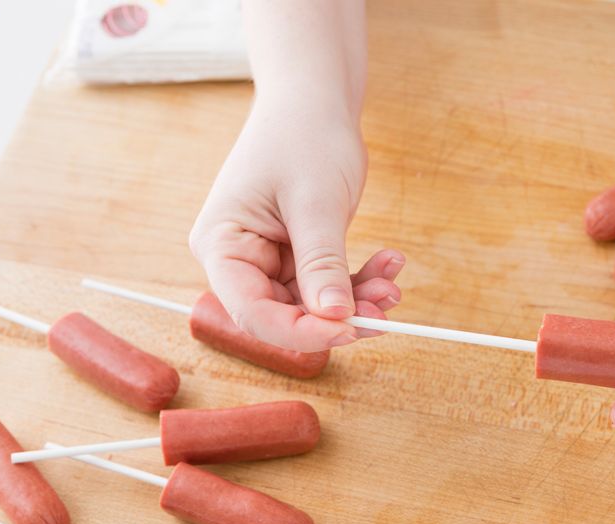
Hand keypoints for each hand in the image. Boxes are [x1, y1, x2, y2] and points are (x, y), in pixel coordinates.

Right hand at [189, 101, 403, 351]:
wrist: (315, 101)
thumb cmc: (303, 136)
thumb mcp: (315, 202)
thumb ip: (322, 263)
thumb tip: (336, 318)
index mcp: (222, 245)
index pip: (252, 312)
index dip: (300, 331)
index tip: (349, 329)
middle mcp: (238, 259)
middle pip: (283, 315)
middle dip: (337, 317)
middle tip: (385, 311)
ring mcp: (268, 260)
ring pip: (312, 304)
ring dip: (356, 299)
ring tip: (393, 284)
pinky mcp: (297, 256)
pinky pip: (328, 283)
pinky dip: (360, 279)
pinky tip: (389, 262)